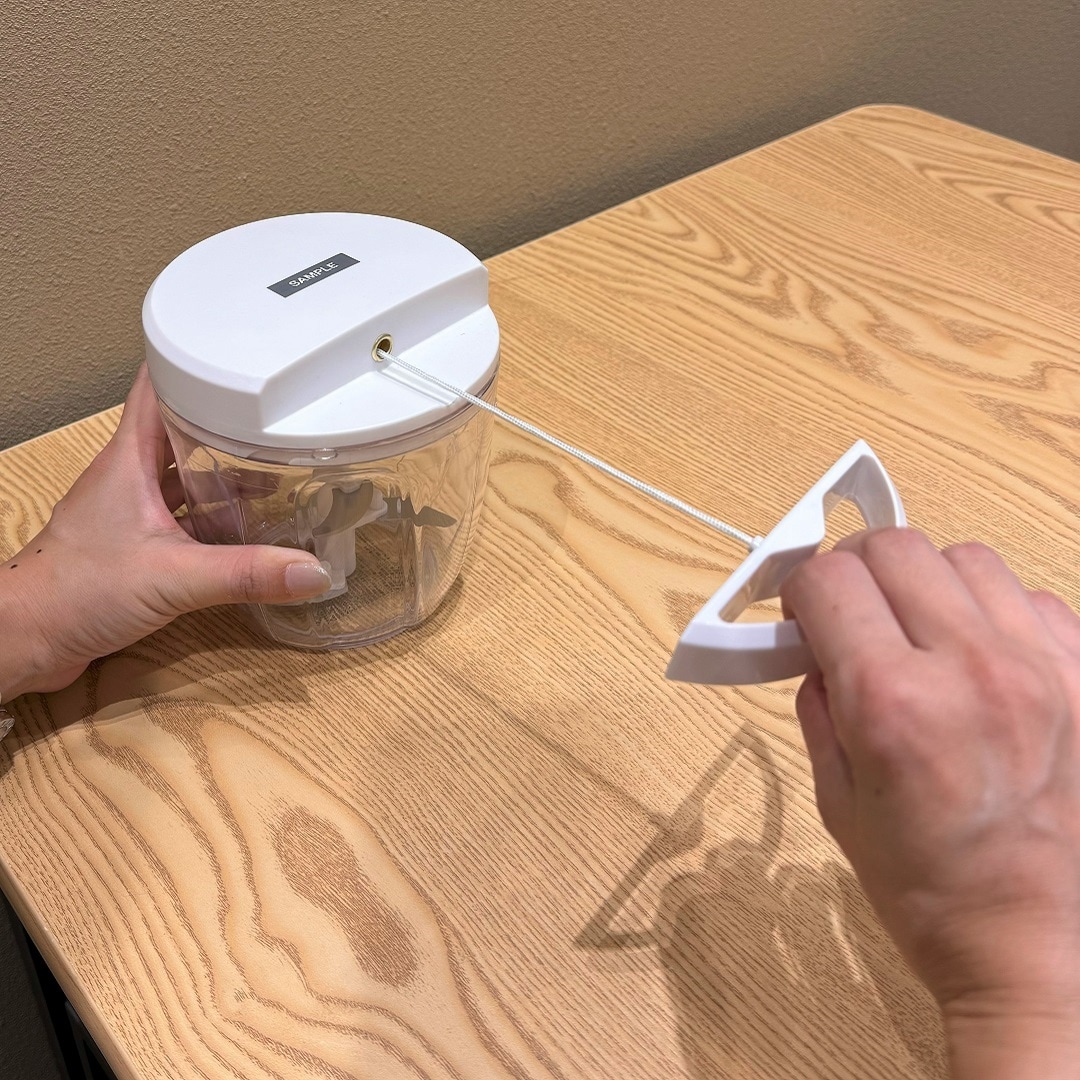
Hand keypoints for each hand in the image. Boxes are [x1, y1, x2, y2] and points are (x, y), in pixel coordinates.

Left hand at [0, 366, 330, 700]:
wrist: (26, 637)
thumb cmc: (75, 590)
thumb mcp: (173, 577)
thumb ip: (246, 573)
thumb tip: (312, 572)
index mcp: (131, 459)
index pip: (161, 386)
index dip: (196, 361)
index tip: (240, 351)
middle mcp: (130, 476)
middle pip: (184, 430)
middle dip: (229, 422)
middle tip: (278, 416)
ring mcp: (130, 509)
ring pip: (185, 475)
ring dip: (224, 472)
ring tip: (275, 470)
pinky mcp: (133, 543)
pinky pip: (182, 515)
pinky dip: (214, 516)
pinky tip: (244, 529)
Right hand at [781, 528, 1079, 1078]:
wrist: (1038, 950)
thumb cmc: (926, 888)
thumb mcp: (836, 798)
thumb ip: (818, 702)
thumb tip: (817, 643)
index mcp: (893, 703)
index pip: (829, 578)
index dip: (800, 590)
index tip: (801, 617)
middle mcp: (971, 667)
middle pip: (894, 545)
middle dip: (855, 571)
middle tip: (851, 616)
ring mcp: (1043, 667)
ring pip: (965, 558)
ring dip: (926, 584)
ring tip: (922, 636)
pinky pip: (1030, 597)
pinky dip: (993, 613)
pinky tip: (983, 661)